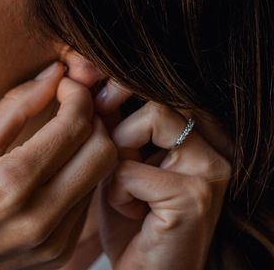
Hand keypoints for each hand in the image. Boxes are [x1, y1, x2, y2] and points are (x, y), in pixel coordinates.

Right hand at [0, 62, 117, 269]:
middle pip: (103, 152)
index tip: (63, 85)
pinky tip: (54, 167)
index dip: (78, 96)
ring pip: (100, 177)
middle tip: (69, 105)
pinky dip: (78, 176)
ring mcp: (54, 242)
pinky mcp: (59, 255)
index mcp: (13, 182)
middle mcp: (41, 216)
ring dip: (89, 146)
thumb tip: (51, 75)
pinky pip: (85, 203)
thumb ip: (13, 108)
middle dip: (93, 119)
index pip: (75, 127)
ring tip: (62, 133)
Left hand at [94, 81, 232, 268]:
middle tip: (97, 130)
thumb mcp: (118, 160)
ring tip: (119, 182)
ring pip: (151, 119)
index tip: (87, 90)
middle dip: (115, 108)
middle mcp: (216, 146)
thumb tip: (78, 76)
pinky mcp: (194, 197)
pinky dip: (116, 190)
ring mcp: (210, 171)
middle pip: (157, 94)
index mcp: (202, 134)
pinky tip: (129, 212)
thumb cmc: (130, 218)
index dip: (118, 81)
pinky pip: (131, 169)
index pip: (159, 85)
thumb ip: (109, 121)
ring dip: (118, 148)